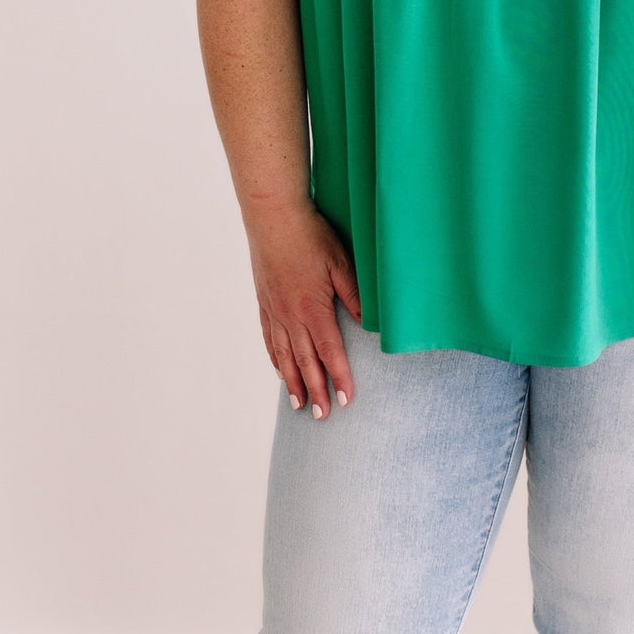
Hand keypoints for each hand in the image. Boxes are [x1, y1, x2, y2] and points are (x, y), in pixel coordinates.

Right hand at [247, 203, 361, 416]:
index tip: (347, 401)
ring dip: (293, 383)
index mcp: (312, 308)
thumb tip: (369, 324)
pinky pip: (270, 339)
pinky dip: (276, 359)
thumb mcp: (341, 263)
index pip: (330, 352)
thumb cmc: (311, 236)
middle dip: (316, 391)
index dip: (340, 378)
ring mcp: (274, 311)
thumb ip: (355, 296)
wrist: (273, 217)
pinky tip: (281, 372)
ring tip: (300, 405)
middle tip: (324, 416)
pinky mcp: (264, 303)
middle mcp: (291, 316)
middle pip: (305, 362)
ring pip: (285, 356)